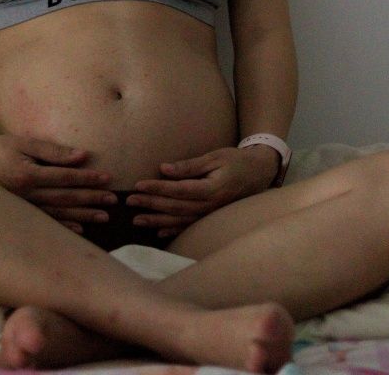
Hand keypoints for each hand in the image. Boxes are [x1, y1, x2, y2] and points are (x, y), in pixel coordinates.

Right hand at [0, 134, 114, 230]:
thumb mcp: (23, 143)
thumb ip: (52, 151)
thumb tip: (82, 155)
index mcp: (27, 175)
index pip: (65, 178)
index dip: (88, 178)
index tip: (107, 179)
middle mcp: (26, 196)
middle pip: (65, 198)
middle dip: (91, 199)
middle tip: (112, 201)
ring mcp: (21, 209)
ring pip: (58, 215)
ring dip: (83, 216)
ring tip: (103, 217)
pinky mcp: (17, 216)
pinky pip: (44, 225)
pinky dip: (63, 229)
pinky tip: (80, 231)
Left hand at [128, 144, 281, 237]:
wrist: (259, 173)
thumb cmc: (236, 161)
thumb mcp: (214, 157)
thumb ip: (189, 165)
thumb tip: (164, 169)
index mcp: (211, 189)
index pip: (178, 190)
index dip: (157, 188)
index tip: (138, 185)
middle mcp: (210, 206)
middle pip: (175, 207)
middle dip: (151, 204)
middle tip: (129, 202)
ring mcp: (211, 215)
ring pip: (179, 220)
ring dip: (157, 220)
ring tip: (137, 220)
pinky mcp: (211, 218)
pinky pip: (190, 227)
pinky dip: (173, 230)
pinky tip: (158, 231)